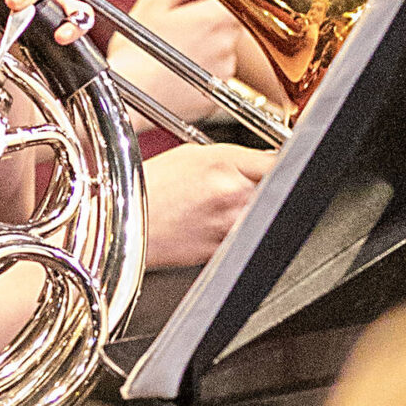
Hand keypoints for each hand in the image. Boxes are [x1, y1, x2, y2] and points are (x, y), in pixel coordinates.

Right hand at [110, 0, 247, 119]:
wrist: (126, 98)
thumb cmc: (136, 52)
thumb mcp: (154, 3)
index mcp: (215, 19)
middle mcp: (227, 46)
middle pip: (229, 24)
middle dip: (207, 22)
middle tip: (177, 26)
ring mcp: (223, 74)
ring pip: (221, 52)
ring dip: (203, 48)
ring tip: (172, 52)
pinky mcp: (216, 98)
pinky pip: (212, 78)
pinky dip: (198, 73)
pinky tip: (174, 72)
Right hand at [143, 141, 276, 267]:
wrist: (122, 224)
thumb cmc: (151, 188)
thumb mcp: (194, 154)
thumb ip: (235, 157)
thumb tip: (268, 160)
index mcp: (225, 164)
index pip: (279, 162)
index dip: (283, 163)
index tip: (282, 165)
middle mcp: (232, 195)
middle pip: (275, 190)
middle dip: (265, 188)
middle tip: (243, 186)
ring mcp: (229, 226)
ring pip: (260, 217)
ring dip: (250, 211)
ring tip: (220, 206)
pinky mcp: (222, 250)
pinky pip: (243, 237)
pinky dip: (235, 230)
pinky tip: (210, 222)